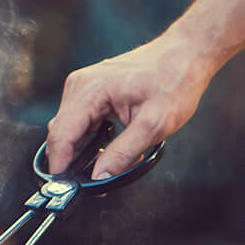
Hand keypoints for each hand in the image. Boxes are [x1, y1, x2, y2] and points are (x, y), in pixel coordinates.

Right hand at [46, 33, 217, 178]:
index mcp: (91, 90)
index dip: (60, 165)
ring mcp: (83, 85)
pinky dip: (88, 137)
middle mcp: (80, 85)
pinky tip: (108, 146)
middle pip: (60, 132)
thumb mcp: (153, 125)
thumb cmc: (173, 83)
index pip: (61, 135)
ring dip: (81, 149)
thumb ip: (123, 154)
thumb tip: (98, 177)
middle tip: (93, 183)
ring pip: (68, 128)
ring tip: (108, 161)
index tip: (66, 188)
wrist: (184, 55)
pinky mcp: (90, 89)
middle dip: (71, 160)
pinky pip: (79, 120)